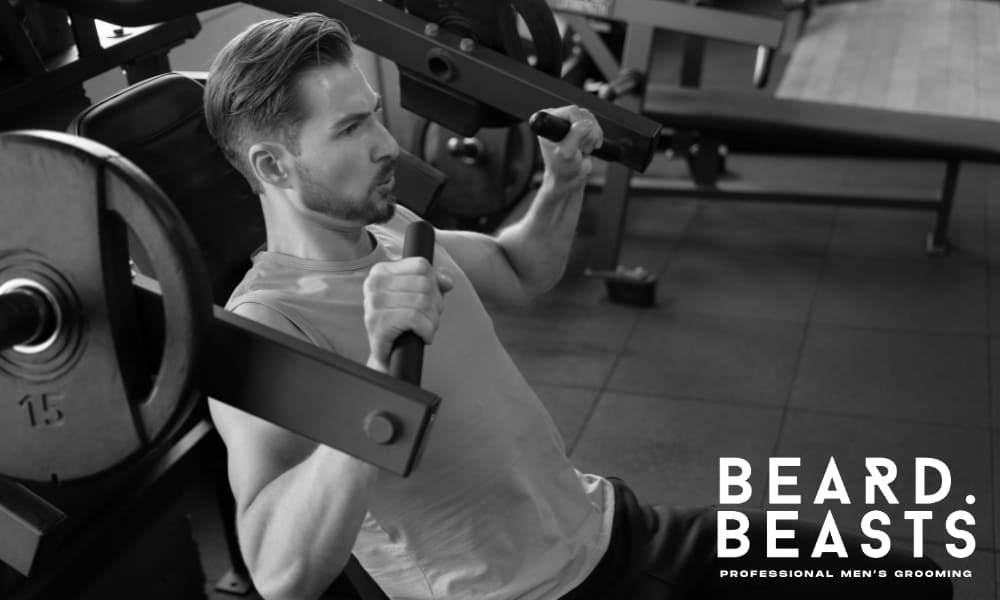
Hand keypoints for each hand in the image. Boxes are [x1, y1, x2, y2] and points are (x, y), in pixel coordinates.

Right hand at [363, 257, 453, 371]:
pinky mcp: (378, 322)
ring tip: (427, 328)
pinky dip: (427, 330)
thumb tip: (447, 280)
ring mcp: (373, 302)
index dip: (434, 284)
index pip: (421, 265)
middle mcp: (374, 283)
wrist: (389, 356)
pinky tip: (424, 336)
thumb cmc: (405, 322)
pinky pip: (415, 318)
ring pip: (422, 301)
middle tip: (431, 318)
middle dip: (435, 304)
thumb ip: (435, 282)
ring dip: (433, 319)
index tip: (430, 301)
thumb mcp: (421, 296)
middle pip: (424, 284)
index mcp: (381, 270)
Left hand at [536, 105, 603, 187]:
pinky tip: (590, 146)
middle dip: (586, 133)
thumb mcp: (567, 153)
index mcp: (548, 122)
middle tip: (580, 147)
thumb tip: (587, 123)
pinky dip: (597, 136)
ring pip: (590, 119)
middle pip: (583, 114)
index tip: (576, 140)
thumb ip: (575, 135)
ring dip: (592, 136)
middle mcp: (558, 119)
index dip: (578, 125)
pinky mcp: (581, 127)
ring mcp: (570, 123)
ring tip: (584, 148)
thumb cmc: (561, 169)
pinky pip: (595, 124)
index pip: (570, 111)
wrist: (569, 179)